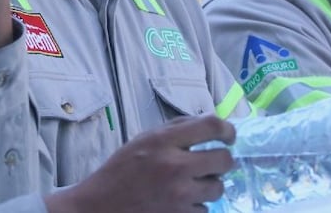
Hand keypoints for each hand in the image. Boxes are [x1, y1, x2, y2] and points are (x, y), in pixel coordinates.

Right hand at [44, 115, 235, 212]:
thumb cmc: (122, 169)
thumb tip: (209, 126)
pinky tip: (180, 200)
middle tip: (213, 162)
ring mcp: (179, 195)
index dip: (227, 129)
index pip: (211, 126)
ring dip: (209, 185)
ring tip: (191, 183)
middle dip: (222, 160)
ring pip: (218, 187)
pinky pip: (205, 209)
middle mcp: (174, 167)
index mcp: (163, 142)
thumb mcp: (144, 139)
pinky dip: (196, 205)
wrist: (101, 206)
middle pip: (224, 159)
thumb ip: (176, 130)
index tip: (228, 136)